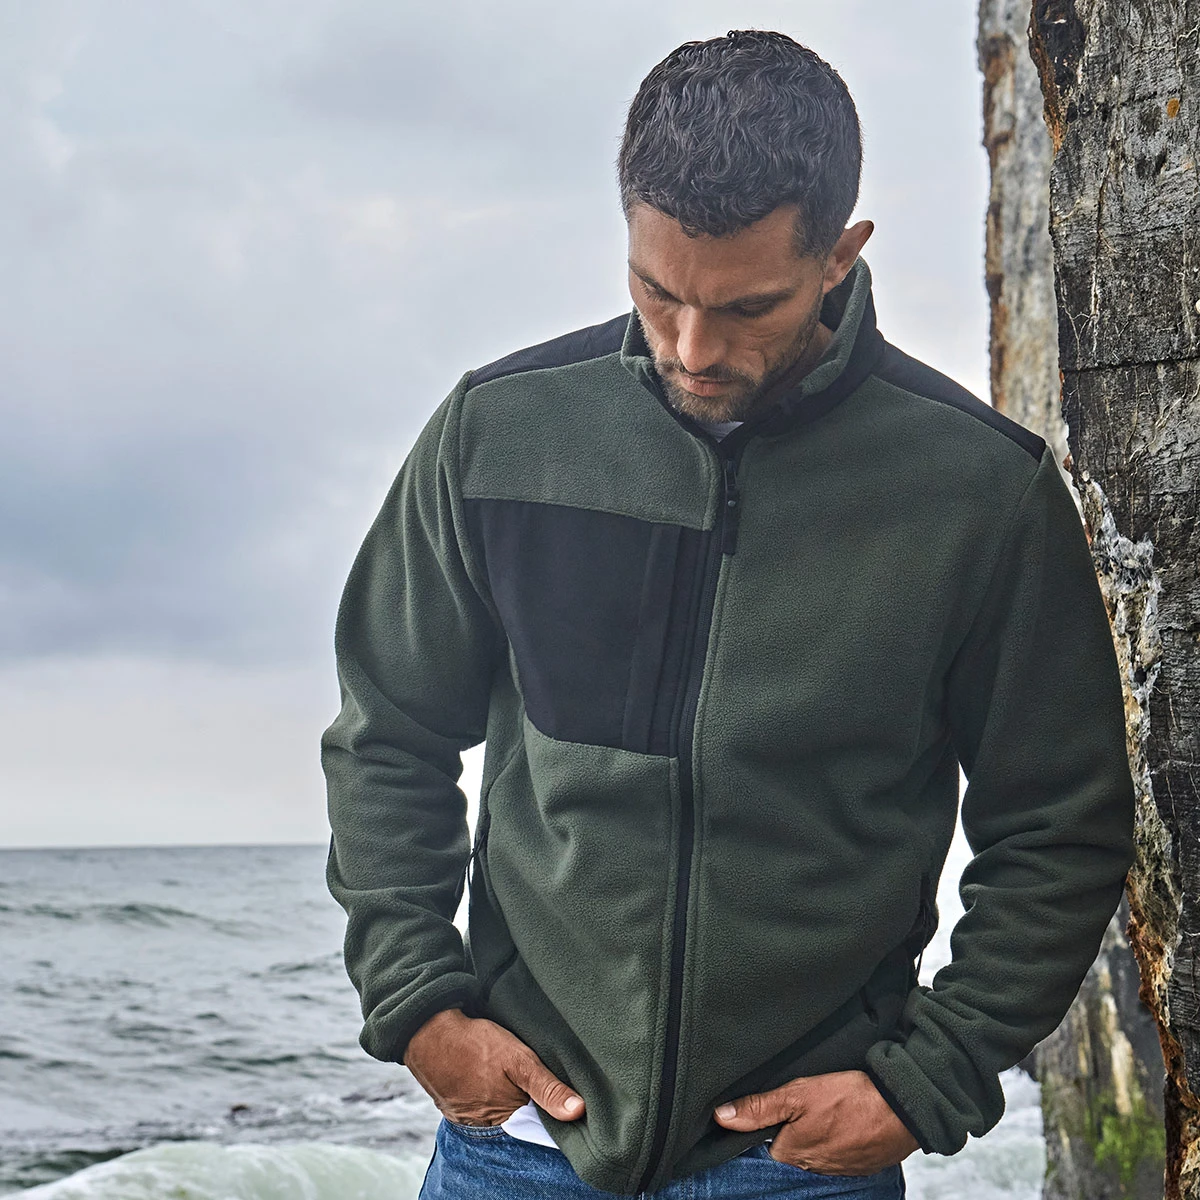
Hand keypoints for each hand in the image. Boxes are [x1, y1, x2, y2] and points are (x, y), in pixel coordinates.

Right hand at [403, 1007, 585, 1127]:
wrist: (428, 1031)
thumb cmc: (476, 1044)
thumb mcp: (519, 1060)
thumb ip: (547, 1087)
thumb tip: (577, 1112)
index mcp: (504, 1117)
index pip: (536, 1124)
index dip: (548, 1109)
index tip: (556, 1093)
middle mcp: (484, 1124)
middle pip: (517, 1118)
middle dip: (527, 1103)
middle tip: (528, 1077)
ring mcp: (466, 1116)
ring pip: (497, 1111)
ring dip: (505, 1097)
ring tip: (506, 1074)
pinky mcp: (453, 1104)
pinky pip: (477, 1104)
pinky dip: (485, 1093)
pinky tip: (487, 1076)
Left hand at [713, 1069, 917, 1174]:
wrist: (904, 1109)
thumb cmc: (851, 1100)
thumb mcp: (798, 1094)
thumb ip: (760, 1107)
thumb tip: (722, 1116)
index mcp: (792, 1154)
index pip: (765, 1142)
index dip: (767, 1122)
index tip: (774, 1107)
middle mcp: (813, 1168)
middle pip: (790, 1147)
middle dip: (793, 1128)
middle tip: (805, 1104)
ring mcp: (838, 1169)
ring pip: (815, 1150)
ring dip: (817, 1133)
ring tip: (826, 1110)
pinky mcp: (860, 1164)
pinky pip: (839, 1152)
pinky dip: (839, 1138)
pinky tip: (844, 1121)